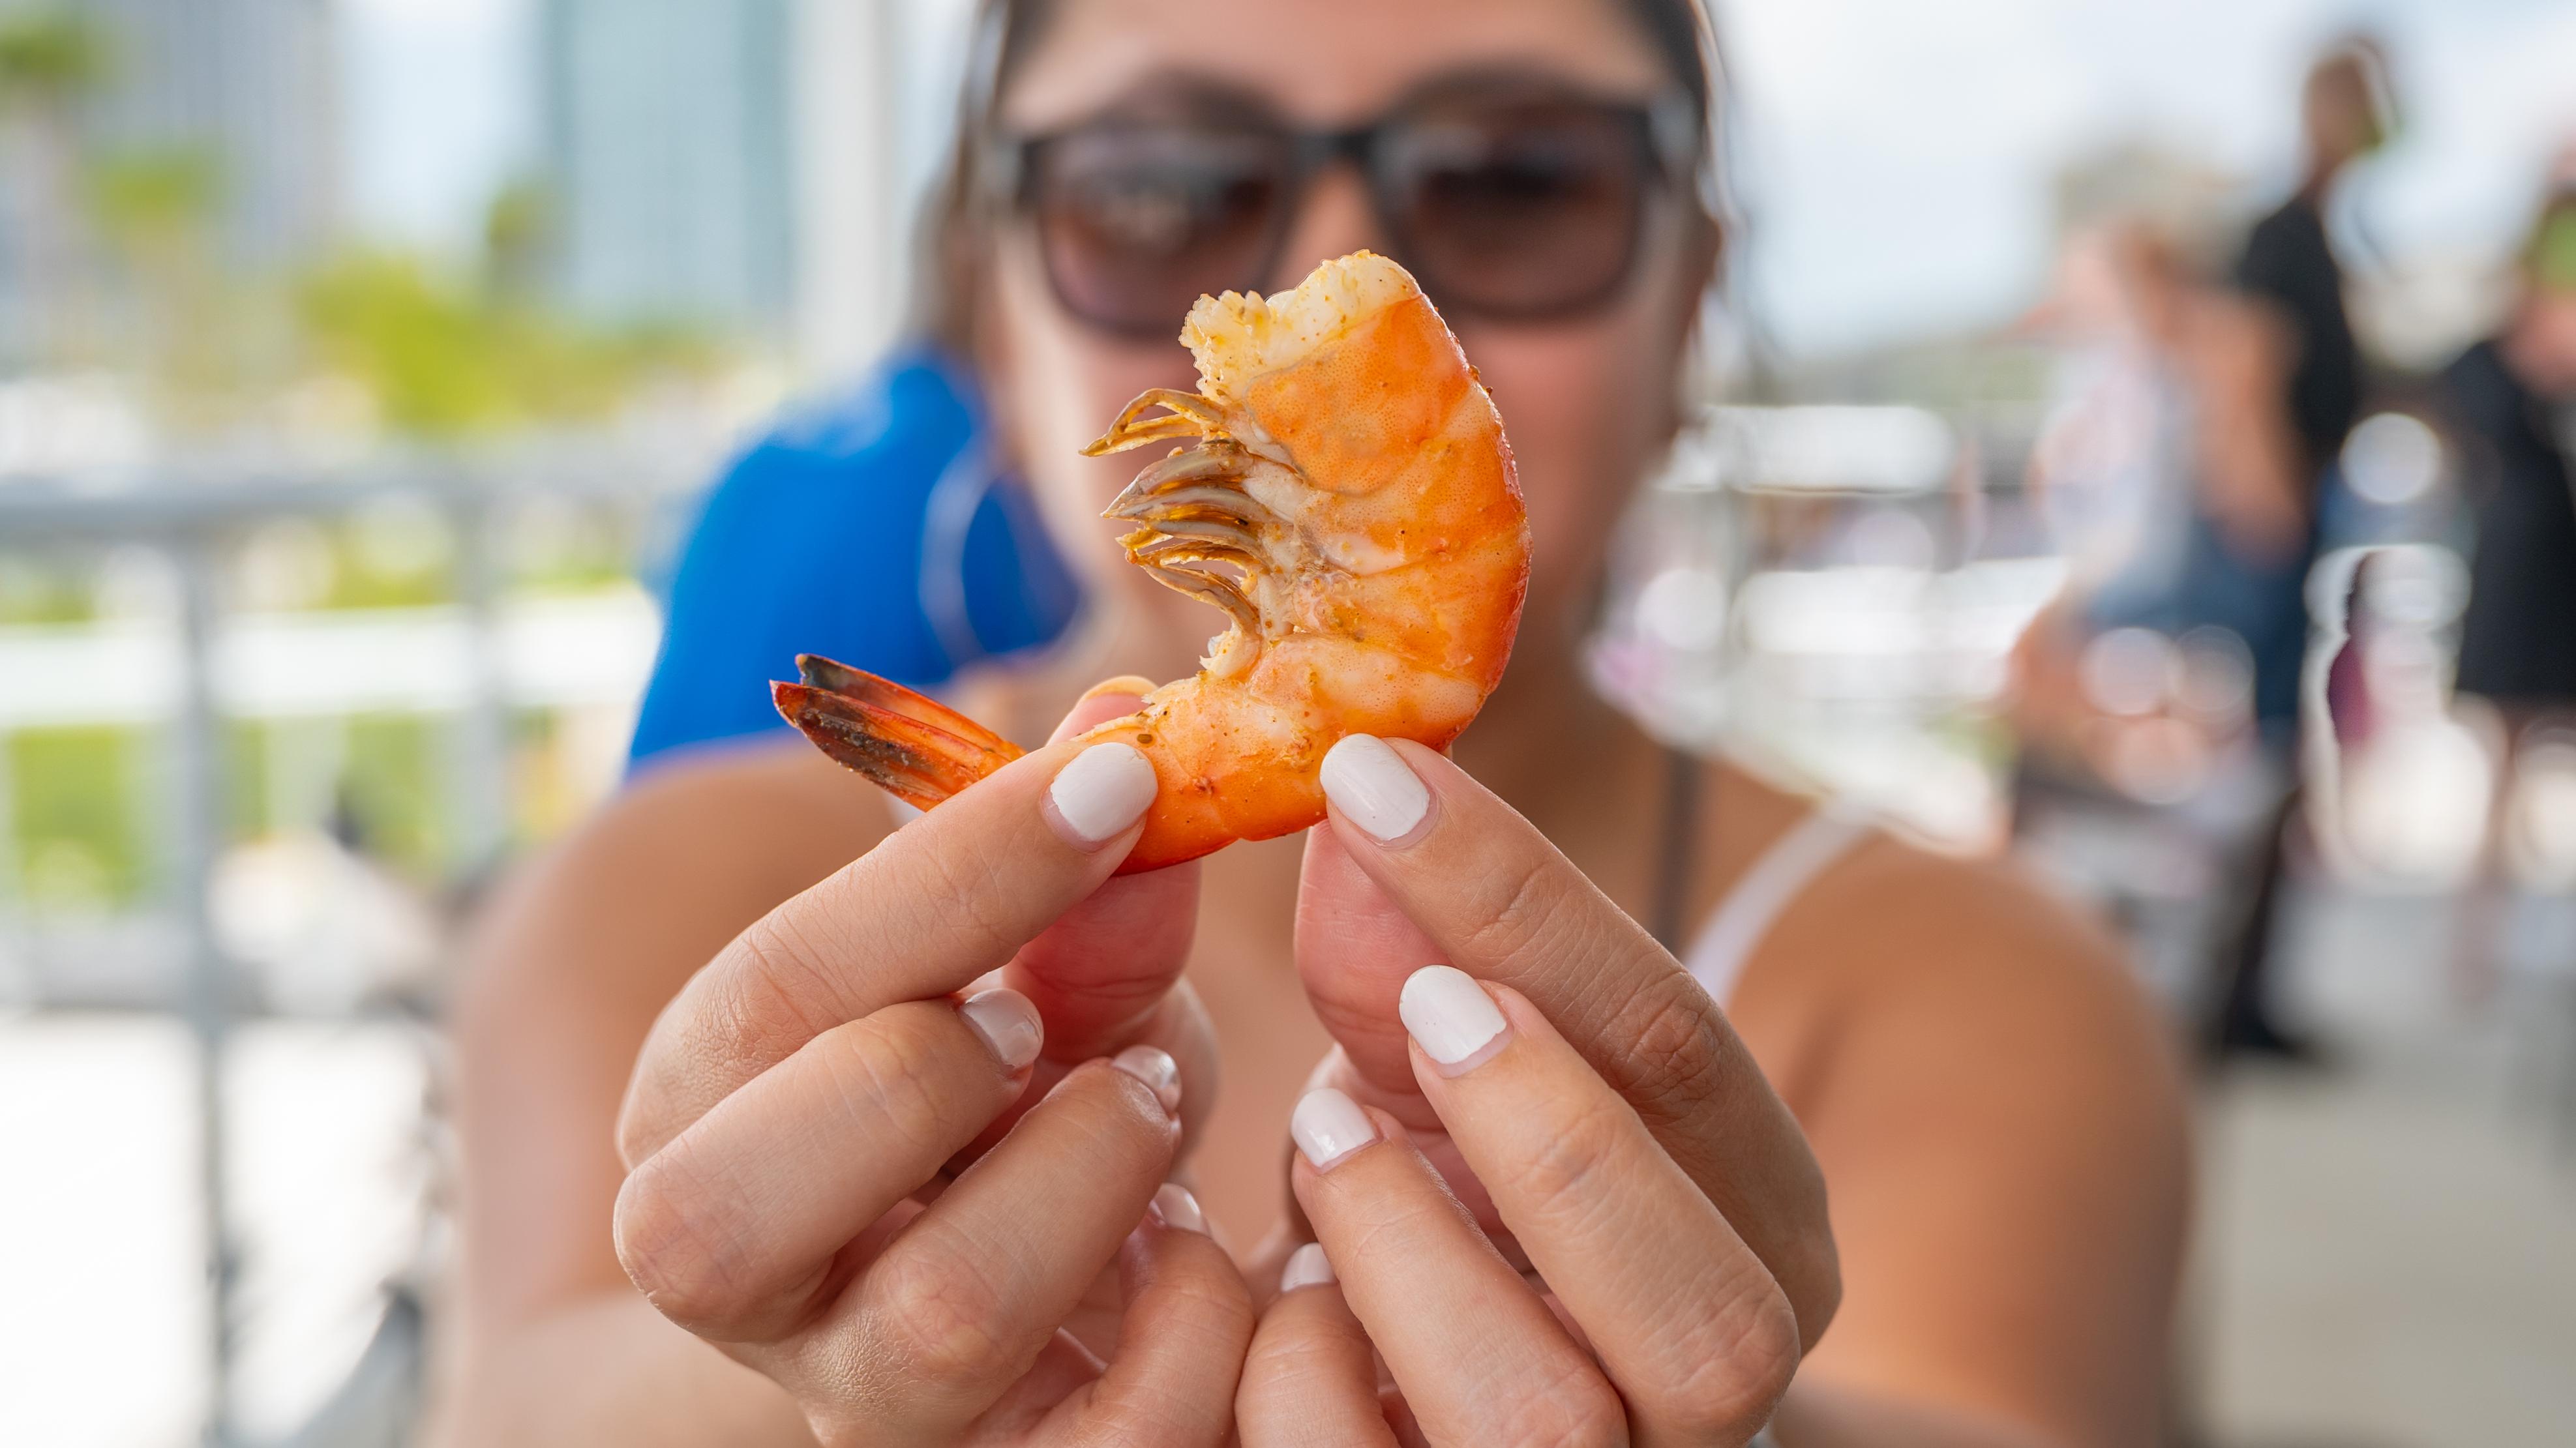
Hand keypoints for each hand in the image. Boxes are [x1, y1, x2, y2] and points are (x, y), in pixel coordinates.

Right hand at [610, 691, 1250, 1446]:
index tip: (1114, 779)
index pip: (775, 989)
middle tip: (1040, 1025)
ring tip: (1138, 1108)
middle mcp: (739, 1274)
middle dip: (921, 1077)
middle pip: (721, 1213)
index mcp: (704, 1105)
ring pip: (932, 1322)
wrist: (1053, 1292)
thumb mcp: (1054, 983)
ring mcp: (861, 1399)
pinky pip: (1100, 1447)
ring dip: (1082, 1181)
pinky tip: (1194, 1248)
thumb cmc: (1028, 1102)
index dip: (955, 875)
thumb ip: (1080, 893)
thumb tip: (1120, 731)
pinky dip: (1191, 1328)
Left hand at [1240, 736, 1838, 1445]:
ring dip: (1406, 1256)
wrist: (1443, 1413)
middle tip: (1423, 1008)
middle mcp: (1718, 1378)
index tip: (1369, 775)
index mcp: (1751, 1218)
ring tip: (1322, 1143)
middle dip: (1551, 1140)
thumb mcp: (1436, 1075)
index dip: (1524, 904)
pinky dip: (1302, 1375)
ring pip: (1542, 1421)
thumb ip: (1402, 959)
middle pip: (1705, 1313)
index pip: (1679, 1049)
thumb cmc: (1451, 1212)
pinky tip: (1286, 1298)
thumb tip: (1352, 806)